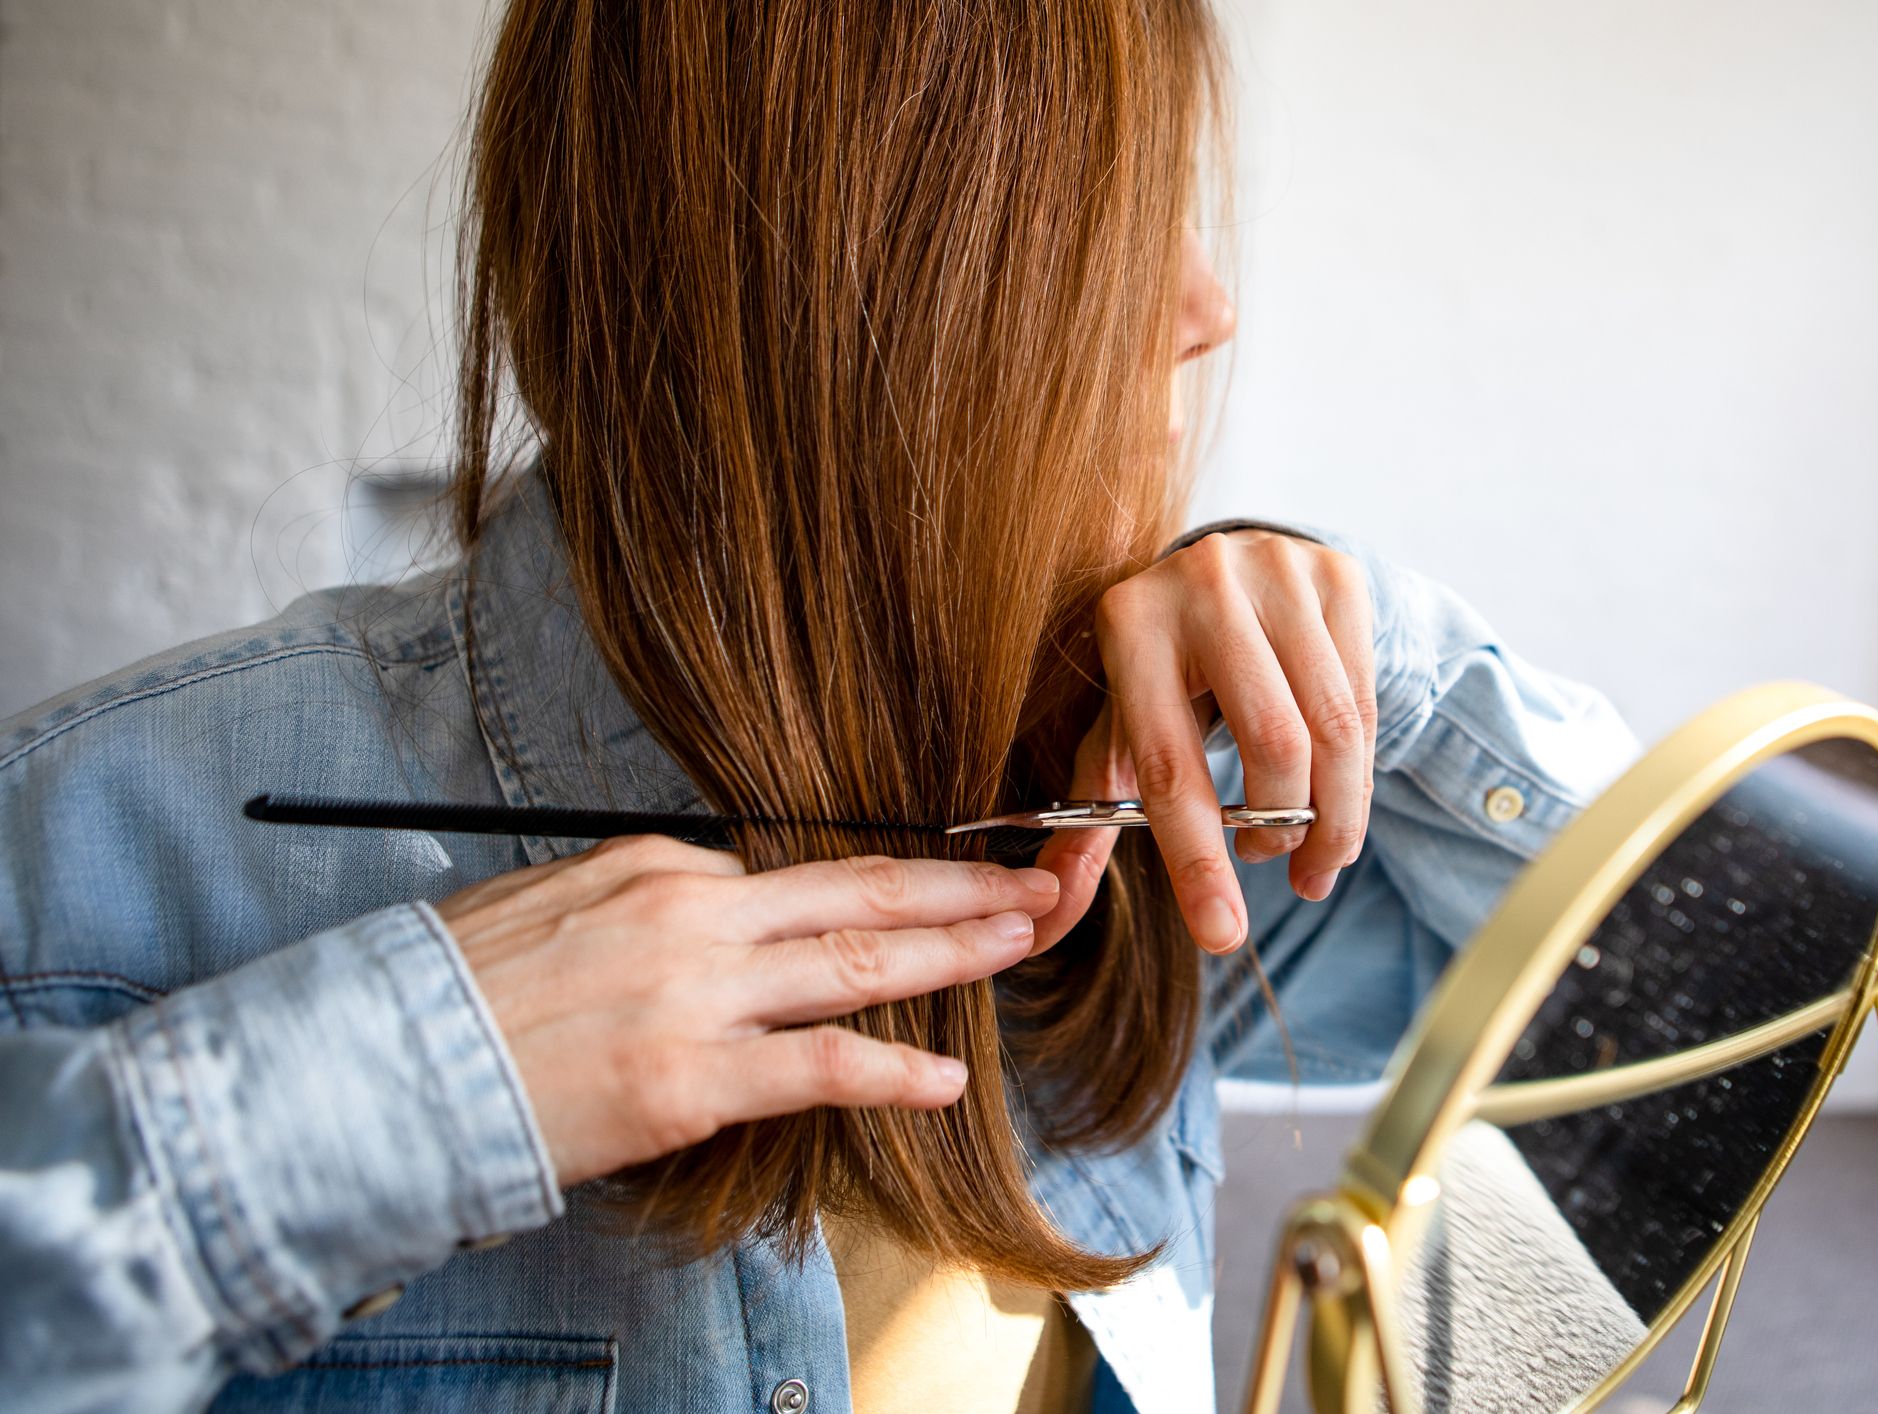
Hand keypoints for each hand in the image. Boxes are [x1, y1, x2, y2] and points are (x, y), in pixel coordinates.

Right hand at [436, 837, 1060, 1187]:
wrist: (379, 1063)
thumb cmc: (457, 993)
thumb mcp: (554, 907)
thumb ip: (643, 905)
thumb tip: (706, 913)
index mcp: (657, 865)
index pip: (791, 877)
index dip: (877, 886)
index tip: (934, 887)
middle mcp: (690, 911)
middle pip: (855, 891)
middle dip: (957, 887)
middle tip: (1030, 883)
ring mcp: (696, 993)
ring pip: (856, 960)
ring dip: (954, 950)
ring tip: (1020, 941)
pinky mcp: (690, 1077)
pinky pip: (818, 1065)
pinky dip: (891, 1070)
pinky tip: (944, 1079)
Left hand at [1032, 530, 1375, 955]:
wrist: (1227, 567)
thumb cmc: (1165, 670)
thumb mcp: (1120, 729)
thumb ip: (1089, 817)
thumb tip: (1046, 912)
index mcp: (1130, 626)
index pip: (1169, 767)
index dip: (1197, 861)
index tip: (1223, 935)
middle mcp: (1203, 585)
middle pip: (1274, 746)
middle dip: (1282, 831)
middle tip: (1271, 862)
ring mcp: (1278, 571)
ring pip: (1334, 729)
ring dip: (1333, 818)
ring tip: (1313, 854)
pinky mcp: (1337, 574)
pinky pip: (1367, 700)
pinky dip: (1358, 773)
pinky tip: (1339, 799)